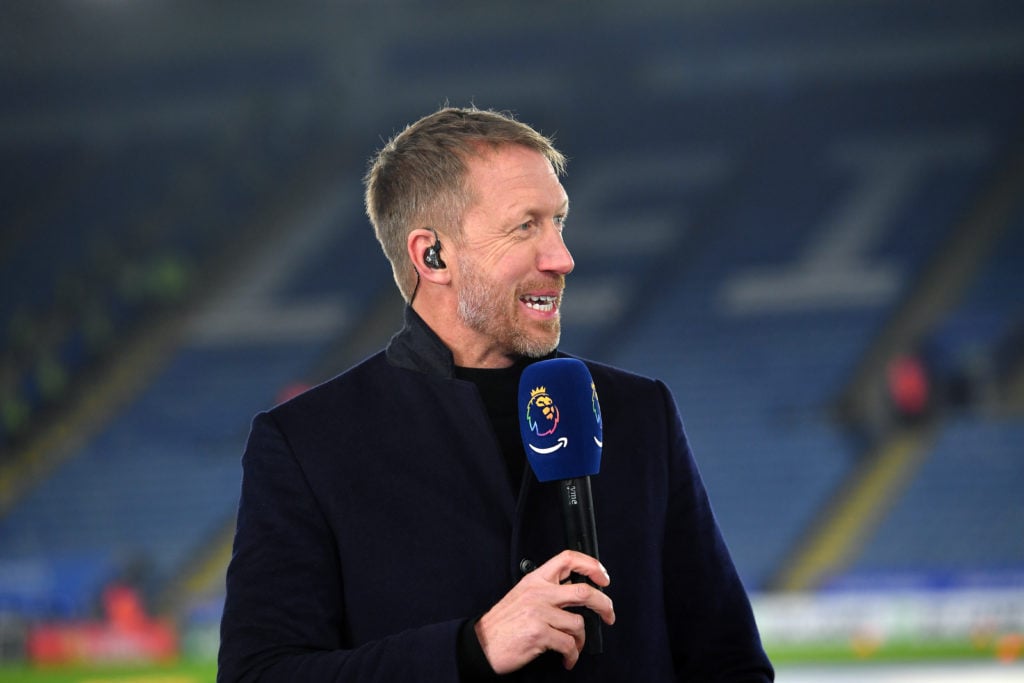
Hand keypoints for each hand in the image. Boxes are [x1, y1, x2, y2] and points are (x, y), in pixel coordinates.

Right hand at [474, 550, 614, 672]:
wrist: (482, 644)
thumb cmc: (503, 622)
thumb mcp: (523, 594)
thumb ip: (547, 590)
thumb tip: (576, 593)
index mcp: (535, 579)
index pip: (568, 559)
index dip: (591, 565)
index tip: (603, 577)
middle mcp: (539, 592)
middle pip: (584, 591)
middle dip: (604, 605)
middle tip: (609, 614)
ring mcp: (539, 612)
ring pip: (578, 623)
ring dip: (581, 640)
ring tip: (574, 647)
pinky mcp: (539, 633)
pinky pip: (569, 644)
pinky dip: (572, 655)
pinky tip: (567, 658)